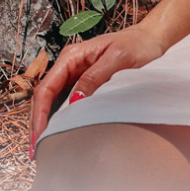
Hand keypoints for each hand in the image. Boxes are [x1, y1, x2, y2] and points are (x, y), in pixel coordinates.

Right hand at [30, 24, 167, 153]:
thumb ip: (94, 78)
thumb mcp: (118, 59)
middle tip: (38, 151)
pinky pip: (66, 102)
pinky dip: (61, 119)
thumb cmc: (138, 45)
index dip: (39, 115)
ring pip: (53, 102)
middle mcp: (69, 65)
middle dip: (38, 123)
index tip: (38, 138)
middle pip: (44, 97)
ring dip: (48, 123)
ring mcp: (75, 74)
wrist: (152, 39)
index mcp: (72, 56)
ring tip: (45, 148)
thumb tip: (73, 102)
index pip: (45, 88)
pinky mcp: (84, 83)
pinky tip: (62, 134)